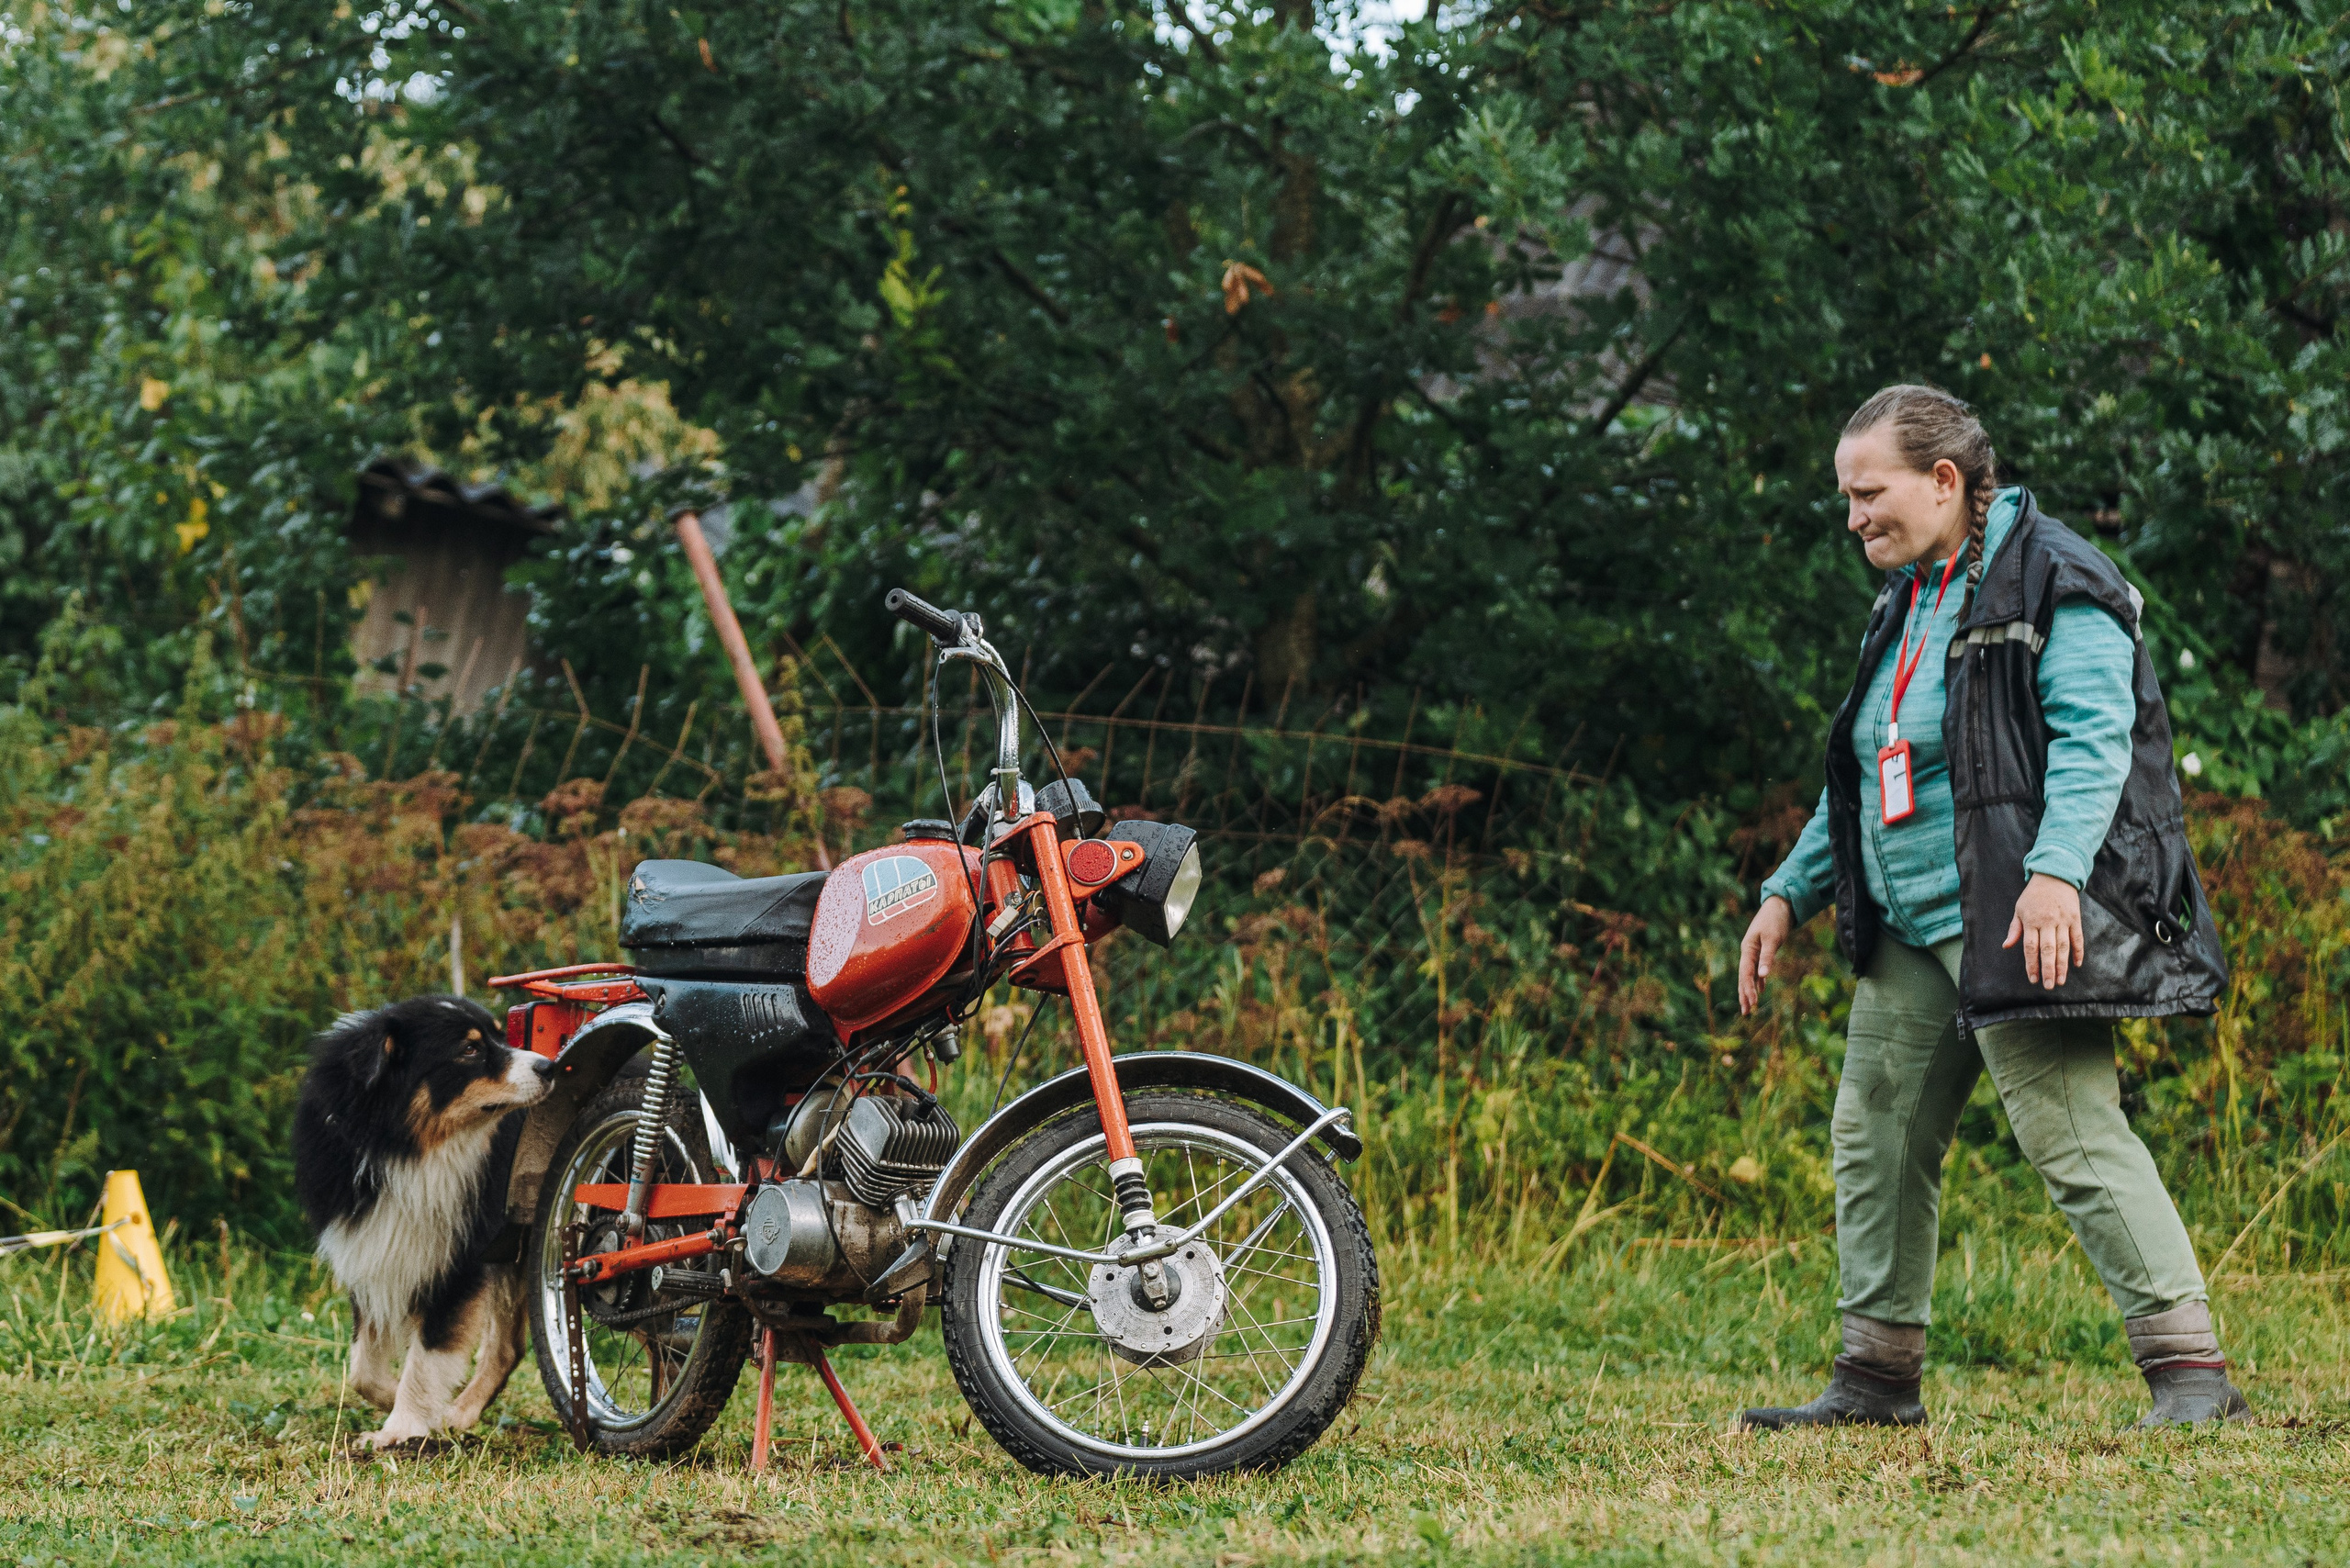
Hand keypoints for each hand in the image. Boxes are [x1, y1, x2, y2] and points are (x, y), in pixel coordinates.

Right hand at [1738, 896, 1794, 1014]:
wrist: (1780, 905)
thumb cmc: (1775, 920)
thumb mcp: (1772, 939)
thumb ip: (1767, 957)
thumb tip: (1762, 977)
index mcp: (1747, 949)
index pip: (1745, 973)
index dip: (1748, 989)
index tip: (1752, 1003)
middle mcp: (1748, 952)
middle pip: (1744, 977)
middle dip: (1744, 995)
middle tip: (1745, 1013)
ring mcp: (1754, 952)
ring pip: (1750, 975)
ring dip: (1750, 990)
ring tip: (1749, 1007)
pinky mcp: (1762, 951)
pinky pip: (1757, 970)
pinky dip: (1759, 981)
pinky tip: (1761, 989)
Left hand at [2003, 873, 2084, 988]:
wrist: (2055, 876)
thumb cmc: (2033, 895)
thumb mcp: (2019, 909)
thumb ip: (2015, 929)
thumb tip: (2006, 946)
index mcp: (2031, 921)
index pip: (2030, 947)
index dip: (2031, 964)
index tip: (2033, 978)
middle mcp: (2048, 922)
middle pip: (2048, 949)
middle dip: (2048, 969)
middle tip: (2048, 985)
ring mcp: (2063, 921)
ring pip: (2064, 947)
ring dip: (2062, 965)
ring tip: (2060, 981)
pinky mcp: (2075, 919)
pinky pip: (2078, 938)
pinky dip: (2078, 952)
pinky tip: (2076, 965)